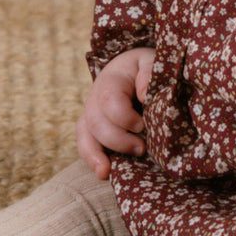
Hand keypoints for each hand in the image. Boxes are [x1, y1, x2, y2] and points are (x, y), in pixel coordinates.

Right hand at [76, 47, 155, 179]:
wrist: (131, 70)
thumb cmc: (144, 69)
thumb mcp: (150, 61)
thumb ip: (148, 72)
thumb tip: (144, 95)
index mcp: (111, 80)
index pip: (109, 99)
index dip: (123, 117)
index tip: (142, 124)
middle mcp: (95, 98)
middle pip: (96, 122)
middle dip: (118, 140)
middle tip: (142, 148)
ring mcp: (91, 114)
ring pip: (86, 135)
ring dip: (98, 154)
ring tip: (109, 170)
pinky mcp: (92, 129)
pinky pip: (84, 144)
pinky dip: (91, 160)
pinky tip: (103, 173)